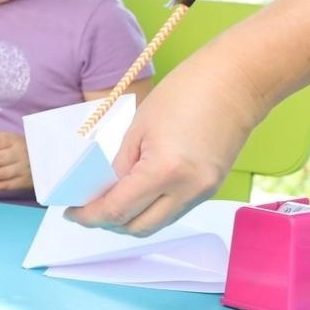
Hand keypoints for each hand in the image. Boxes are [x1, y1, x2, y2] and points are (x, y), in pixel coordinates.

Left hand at [66, 54, 260, 234]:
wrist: (236, 81)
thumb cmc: (186, 93)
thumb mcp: (137, 129)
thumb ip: (118, 167)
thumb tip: (102, 192)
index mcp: (164, 171)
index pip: (117, 210)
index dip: (90, 216)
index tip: (72, 213)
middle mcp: (187, 190)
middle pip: (137, 227)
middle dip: (106, 223)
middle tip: (85, 209)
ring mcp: (203, 193)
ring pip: (156, 224)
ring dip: (129, 219)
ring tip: (107, 201)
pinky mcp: (210, 189)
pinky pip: (172, 211)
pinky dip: (149, 209)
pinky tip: (134, 194)